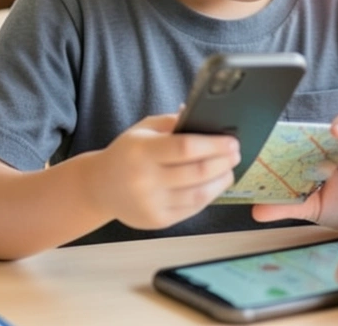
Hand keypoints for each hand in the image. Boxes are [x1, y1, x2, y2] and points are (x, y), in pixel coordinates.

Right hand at [92, 113, 240, 229]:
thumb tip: (207, 117)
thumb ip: (175, 122)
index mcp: (141, 152)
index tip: (231, 141)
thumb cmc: (127, 153)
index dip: (214, 145)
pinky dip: (208, 196)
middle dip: (223, 162)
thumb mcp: (144, 129)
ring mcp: (151, 204)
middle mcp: (145, 180)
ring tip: (229, 170)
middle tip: (236, 154)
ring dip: (220, 181)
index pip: (186, 148)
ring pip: (198, 195)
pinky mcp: (157, 221)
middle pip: (197, 173)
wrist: (100, 187)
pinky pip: (191, 209)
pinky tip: (214, 185)